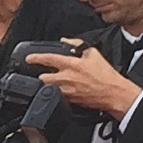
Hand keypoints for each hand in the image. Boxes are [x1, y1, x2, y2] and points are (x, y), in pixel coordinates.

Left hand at [24, 40, 142, 118]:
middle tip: (45, 73)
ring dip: (48, 84)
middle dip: (41, 75)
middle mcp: (66, 78)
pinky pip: (57, 96)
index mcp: (71, 65)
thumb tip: (65, 40)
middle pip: (42, 78)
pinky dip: (56, 92)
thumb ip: (77, 45)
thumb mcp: (93, 53)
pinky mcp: (69, 101)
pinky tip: (63, 90)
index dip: (35, 58)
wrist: (113, 93)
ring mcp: (66, 91)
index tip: (29, 58)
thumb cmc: (105, 75)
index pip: (48, 59)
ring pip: (47, 88)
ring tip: (55, 82)